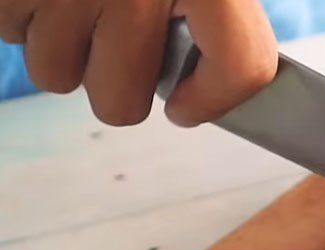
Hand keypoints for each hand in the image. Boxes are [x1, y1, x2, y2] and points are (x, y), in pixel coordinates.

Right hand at [0, 0, 277, 126]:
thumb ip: (220, 12)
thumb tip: (191, 98)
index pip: (240, 63)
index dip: (214, 99)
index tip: (187, 104)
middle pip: (120, 103)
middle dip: (117, 82)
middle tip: (119, 41)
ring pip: (57, 74)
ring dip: (65, 49)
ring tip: (77, 0)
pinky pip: (11, 31)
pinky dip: (24, 13)